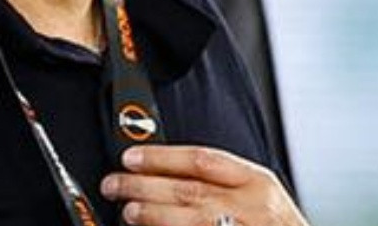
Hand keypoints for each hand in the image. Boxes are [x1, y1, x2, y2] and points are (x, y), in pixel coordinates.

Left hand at [100, 144, 308, 225]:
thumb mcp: (263, 194)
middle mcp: (249, 209)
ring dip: (150, 215)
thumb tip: (169, 170)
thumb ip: (226, 181)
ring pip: (187, 220)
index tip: (132, 157)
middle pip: (187, 191)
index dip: (162, 157)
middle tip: (114, 183)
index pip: (202, 160)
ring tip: (126, 210)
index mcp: (257, 183)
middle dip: (144, 185)